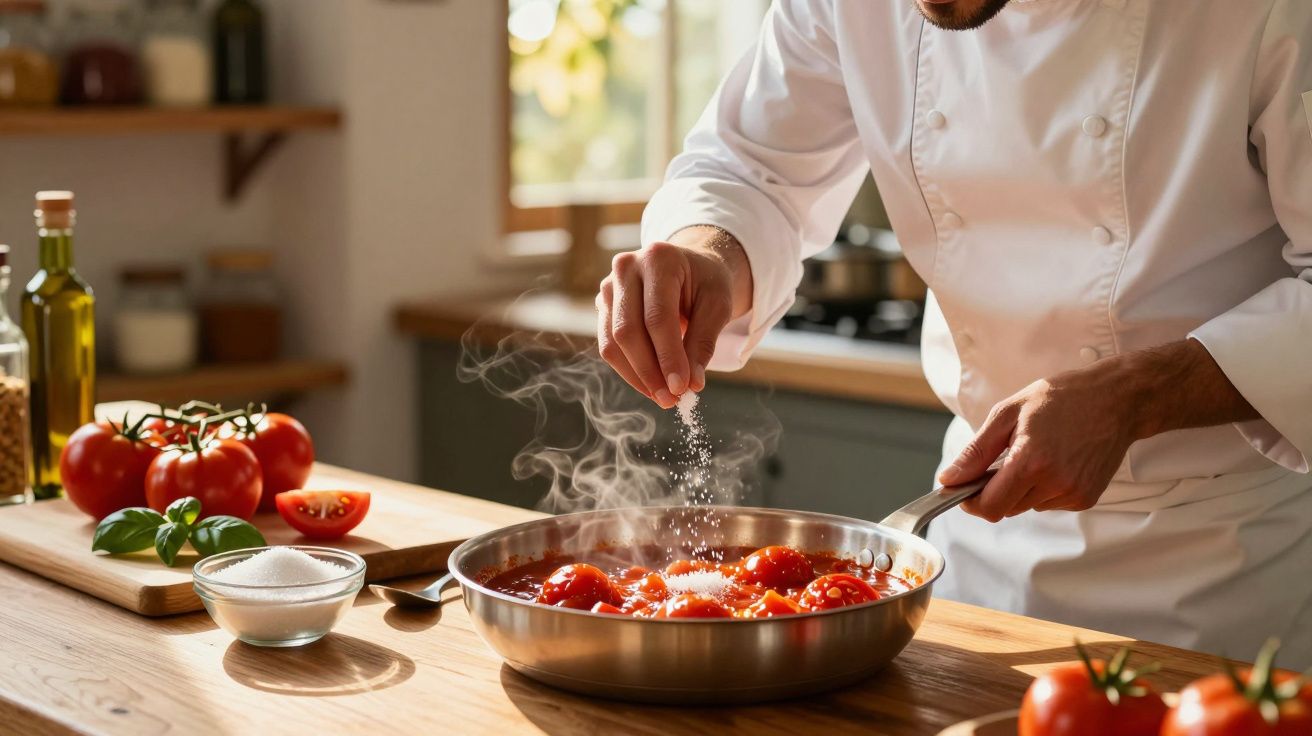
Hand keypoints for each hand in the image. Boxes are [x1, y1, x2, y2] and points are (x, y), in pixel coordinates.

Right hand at [596, 226, 751, 407]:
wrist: (690, 267)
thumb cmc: (706, 283)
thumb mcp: (718, 306)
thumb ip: (703, 341)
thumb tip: (691, 384)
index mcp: (658, 258)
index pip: (657, 317)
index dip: (667, 356)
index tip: (681, 388)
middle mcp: (626, 267)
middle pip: (627, 330)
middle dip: (649, 371)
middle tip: (671, 399)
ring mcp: (609, 286)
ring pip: (612, 342)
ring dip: (637, 376)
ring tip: (663, 397)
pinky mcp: (603, 306)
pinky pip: (608, 346)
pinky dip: (629, 370)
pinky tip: (651, 385)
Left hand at [936, 367, 1138, 521]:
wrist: (1116, 399)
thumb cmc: (1061, 399)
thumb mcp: (1008, 414)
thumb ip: (975, 452)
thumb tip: (948, 479)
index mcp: (1031, 462)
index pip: (990, 506)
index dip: (971, 501)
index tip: (965, 487)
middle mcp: (1055, 483)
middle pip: (1006, 508)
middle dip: (996, 489)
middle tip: (1005, 456)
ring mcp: (1073, 494)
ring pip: (1027, 505)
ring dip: (1022, 488)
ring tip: (1037, 452)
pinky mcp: (1086, 499)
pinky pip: (1049, 502)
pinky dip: (1044, 488)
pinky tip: (1056, 461)